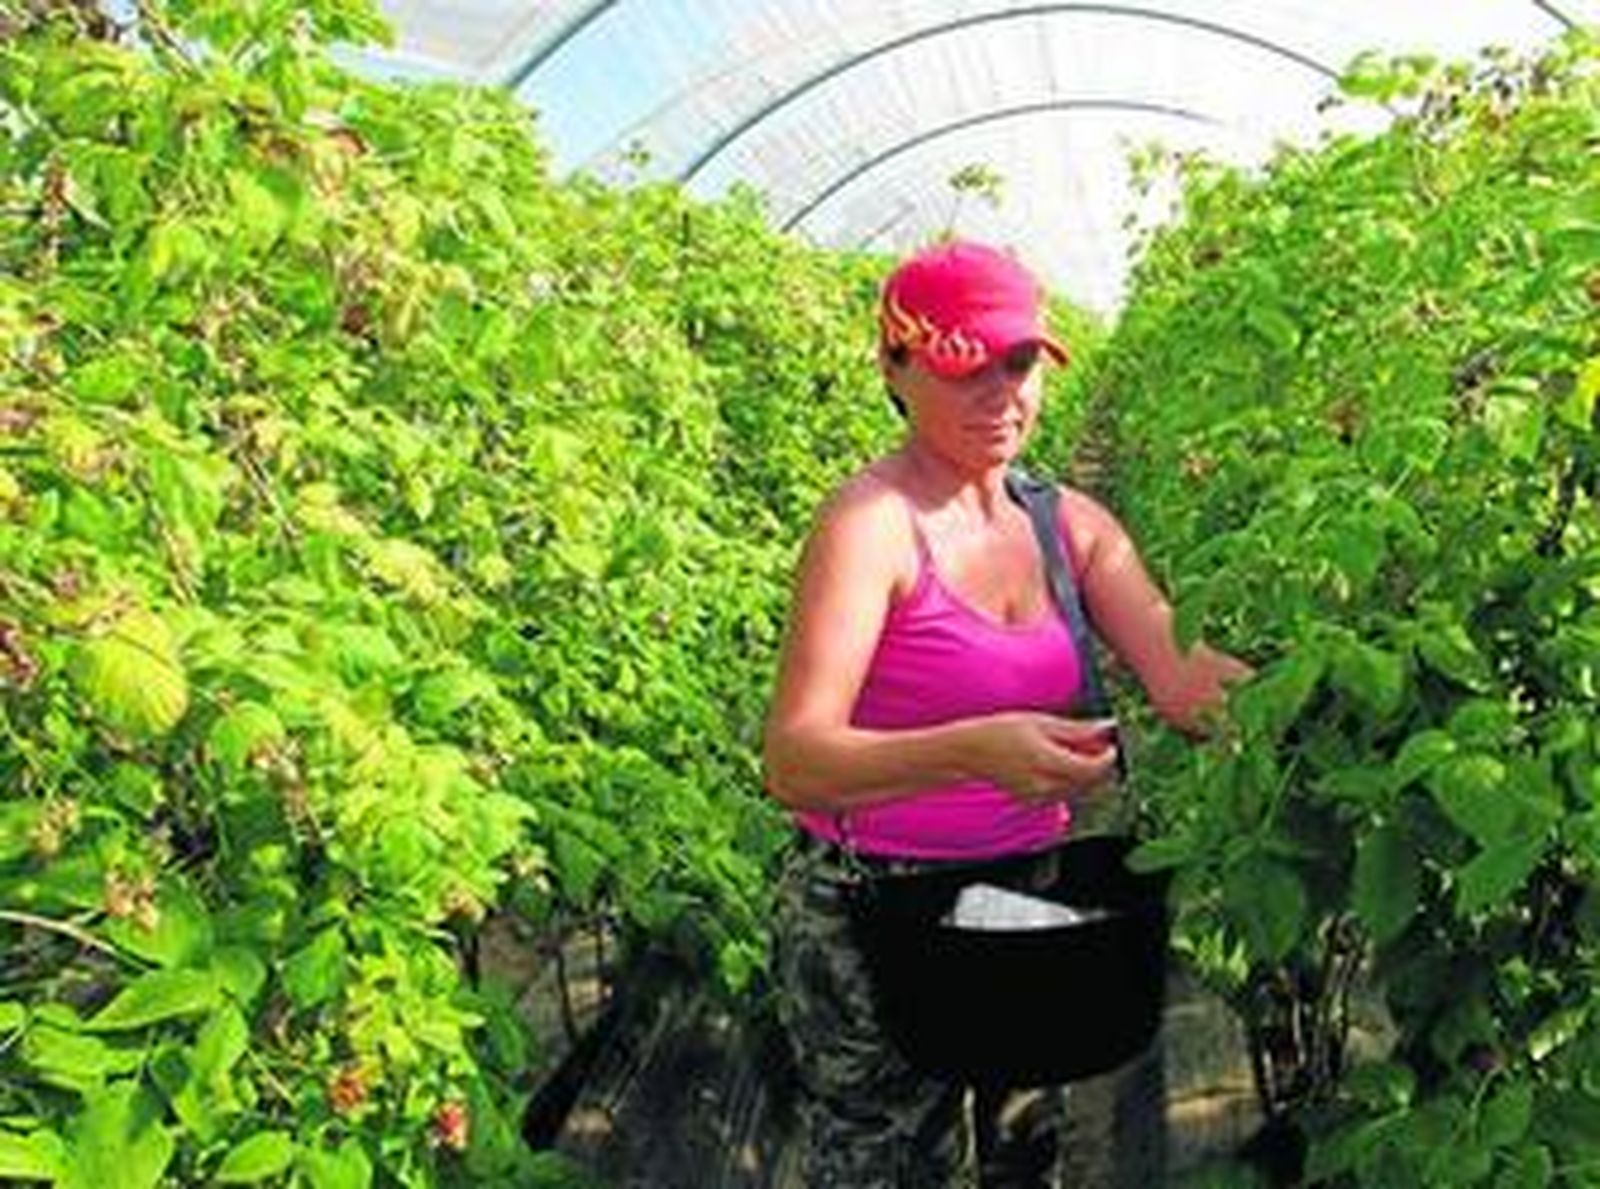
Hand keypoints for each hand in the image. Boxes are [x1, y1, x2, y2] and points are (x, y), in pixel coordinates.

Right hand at [967, 713, 1120, 802]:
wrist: (971, 752)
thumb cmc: (1002, 731)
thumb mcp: (1041, 722)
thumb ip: (1077, 729)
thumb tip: (1107, 726)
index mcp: (1045, 761)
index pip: (1091, 769)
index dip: (1108, 759)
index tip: (1112, 745)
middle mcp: (1044, 784)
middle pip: (1089, 783)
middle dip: (1098, 765)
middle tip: (1095, 744)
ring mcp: (1039, 797)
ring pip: (1079, 790)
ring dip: (1086, 773)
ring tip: (1074, 750)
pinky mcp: (1036, 802)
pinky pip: (1065, 793)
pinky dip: (1071, 780)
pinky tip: (1061, 762)